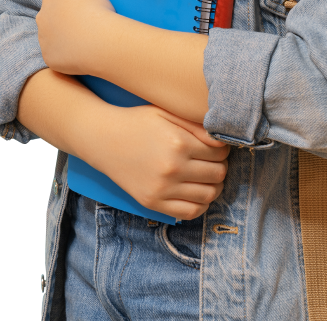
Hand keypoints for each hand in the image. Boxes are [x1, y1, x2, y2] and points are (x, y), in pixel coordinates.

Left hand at [37, 0, 115, 75]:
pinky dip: (67, 55)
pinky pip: (57, 55)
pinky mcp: (49, 57)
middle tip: (85, 25)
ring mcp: (44, 39)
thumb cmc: (95, 8)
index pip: (56, 1)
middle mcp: (42, 18)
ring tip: (85, 39)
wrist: (101, 40)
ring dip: (64, 38)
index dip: (70, 6)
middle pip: (52, 19)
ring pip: (53, 38)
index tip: (84, 11)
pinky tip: (81, 52)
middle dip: (64, 22)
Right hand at [90, 103, 231, 221]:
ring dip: (214, 186)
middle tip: (214, 161)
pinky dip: (201, 204)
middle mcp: (172, 168)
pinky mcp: (152, 203)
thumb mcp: (167, 113)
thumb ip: (196, 126)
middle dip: (221, 166)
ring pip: (208, 195)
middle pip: (218, 174)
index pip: (220, 153)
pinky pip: (190, 212)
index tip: (217, 147)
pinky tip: (197, 192)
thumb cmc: (138, 122)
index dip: (223, 149)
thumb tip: (223, 141)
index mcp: (178, 143)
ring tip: (207, 176)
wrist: (103, 139)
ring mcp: (162, 189)